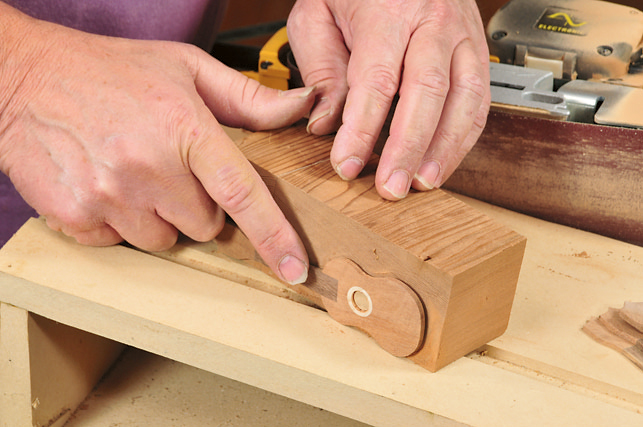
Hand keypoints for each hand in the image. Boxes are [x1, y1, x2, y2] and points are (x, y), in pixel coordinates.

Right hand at [0, 7, 314, 283]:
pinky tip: (105, 184)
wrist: (24, 76)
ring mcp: (109, 196)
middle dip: (197, 206)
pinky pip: (119, 243)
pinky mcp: (76, 216)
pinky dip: (118, 222)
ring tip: (134, 173)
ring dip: (157, 216)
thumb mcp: (187, 67)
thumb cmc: (110, 70)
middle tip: (171, 170)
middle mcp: (148, 167)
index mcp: (186, 129)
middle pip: (204, 226)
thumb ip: (248, 97)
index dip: (275, 236)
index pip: (242, 194)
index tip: (295, 268)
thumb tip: (299, 107)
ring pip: (162, 240)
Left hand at [287, 0, 489, 198]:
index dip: (362, 129)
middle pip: (428, 92)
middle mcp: (433, 22)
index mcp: (389, 10)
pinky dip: (463, 137)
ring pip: (465, 99)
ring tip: (421, 183)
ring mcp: (462, 35)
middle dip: (408, 147)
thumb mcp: (317, 13)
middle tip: (391, 187)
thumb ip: (320, 68)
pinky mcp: (475, 50)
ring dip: (445, 149)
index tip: (346, 164)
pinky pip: (479, 100)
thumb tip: (326, 123)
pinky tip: (442, 161)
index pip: (377, 79)